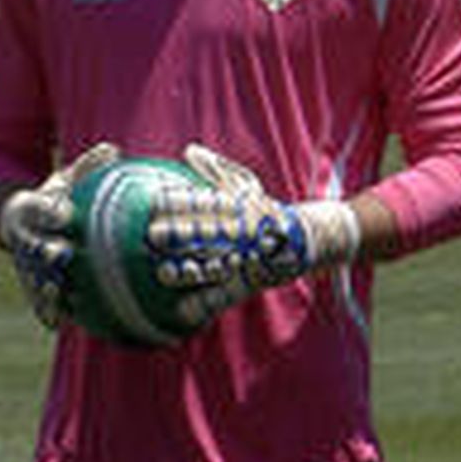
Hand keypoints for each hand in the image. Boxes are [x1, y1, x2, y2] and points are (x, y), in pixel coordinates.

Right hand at [0, 142, 121, 328]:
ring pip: (30, 276)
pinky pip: (37, 300)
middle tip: (60, 254)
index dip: (48, 210)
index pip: (38, 207)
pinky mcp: (28, 283)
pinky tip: (59, 322)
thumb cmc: (57, 197)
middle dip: (43, 251)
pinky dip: (45, 311)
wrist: (20, 221)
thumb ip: (88, 167)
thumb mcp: (67, 178)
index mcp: (30, 208)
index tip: (62, 212)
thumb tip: (113, 149)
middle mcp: (24, 237)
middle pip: (31, 246)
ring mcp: (23, 262)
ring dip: (41, 285)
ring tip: (57, 293)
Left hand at [146, 143, 360, 327]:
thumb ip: (216, 169)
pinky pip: (227, 293)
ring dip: (192, 270)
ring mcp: (248, 257)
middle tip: (153, 234)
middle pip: (212, 231)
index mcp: (241, 207)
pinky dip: (206, 302)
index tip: (156, 201)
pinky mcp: (249, 281)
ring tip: (165, 271)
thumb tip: (190, 151)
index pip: (209, 202)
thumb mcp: (245, 185)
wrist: (306, 239)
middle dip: (184, 232)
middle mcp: (245, 231)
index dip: (183, 202)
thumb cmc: (266, 209)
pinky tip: (184, 310)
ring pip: (218, 263)